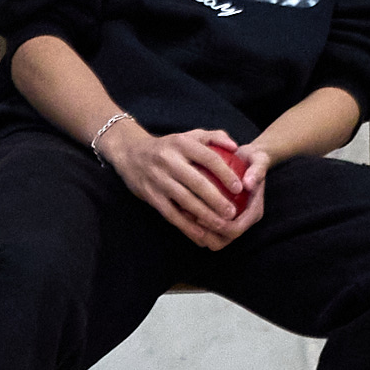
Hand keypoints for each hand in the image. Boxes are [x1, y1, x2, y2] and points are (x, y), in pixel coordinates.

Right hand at [96, 122, 252, 249]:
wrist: (130, 154)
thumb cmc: (168, 146)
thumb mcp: (189, 135)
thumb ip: (214, 137)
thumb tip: (235, 147)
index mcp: (182, 143)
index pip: (208, 158)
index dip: (225, 173)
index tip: (239, 188)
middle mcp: (169, 160)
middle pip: (197, 182)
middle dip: (216, 199)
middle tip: (233, 213)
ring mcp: (158, 179)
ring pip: (184, 200)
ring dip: (204, 215)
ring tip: (221, 226)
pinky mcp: (151, 196)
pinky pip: (170, 213)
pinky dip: (186, 226)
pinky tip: (200, 235)